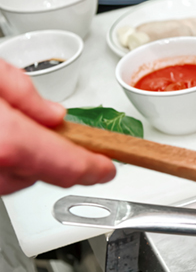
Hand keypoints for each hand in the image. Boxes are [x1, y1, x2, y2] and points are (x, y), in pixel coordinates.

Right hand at [0, 60, 115, 194]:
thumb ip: (23, 93)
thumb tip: (52, 114)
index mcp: (7, 140)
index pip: (69, 166)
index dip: (94, 168)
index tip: (108, 167)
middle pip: (43, 173)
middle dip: (53, 153)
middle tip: (47, 127)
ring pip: (16, 178)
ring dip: (23, 157)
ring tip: (7, 125)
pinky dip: (2, 160)